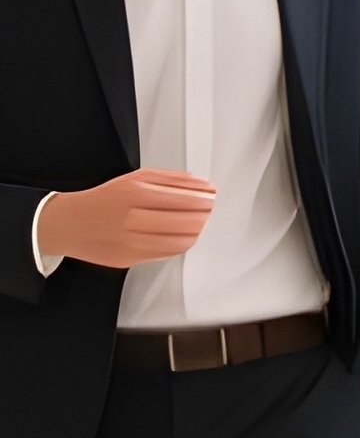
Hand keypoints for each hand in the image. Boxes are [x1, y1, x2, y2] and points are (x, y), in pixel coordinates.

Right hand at [37, 169, 215, 268]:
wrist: (69, 223)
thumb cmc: (105, 199)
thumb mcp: (137, 178)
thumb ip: (171, 179)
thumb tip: (201, 184)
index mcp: (136, 193)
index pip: (183, 198)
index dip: (204, 199)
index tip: (212, 196)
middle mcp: (132, 218)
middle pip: (184, 221)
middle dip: (203, 214)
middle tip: (209, 209)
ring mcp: (130, 241)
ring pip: (178, 241)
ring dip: (196, 231)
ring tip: (199, 222)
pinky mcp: (128, 259)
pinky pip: (165, 254)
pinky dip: (180, 244)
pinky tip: (183, 236)